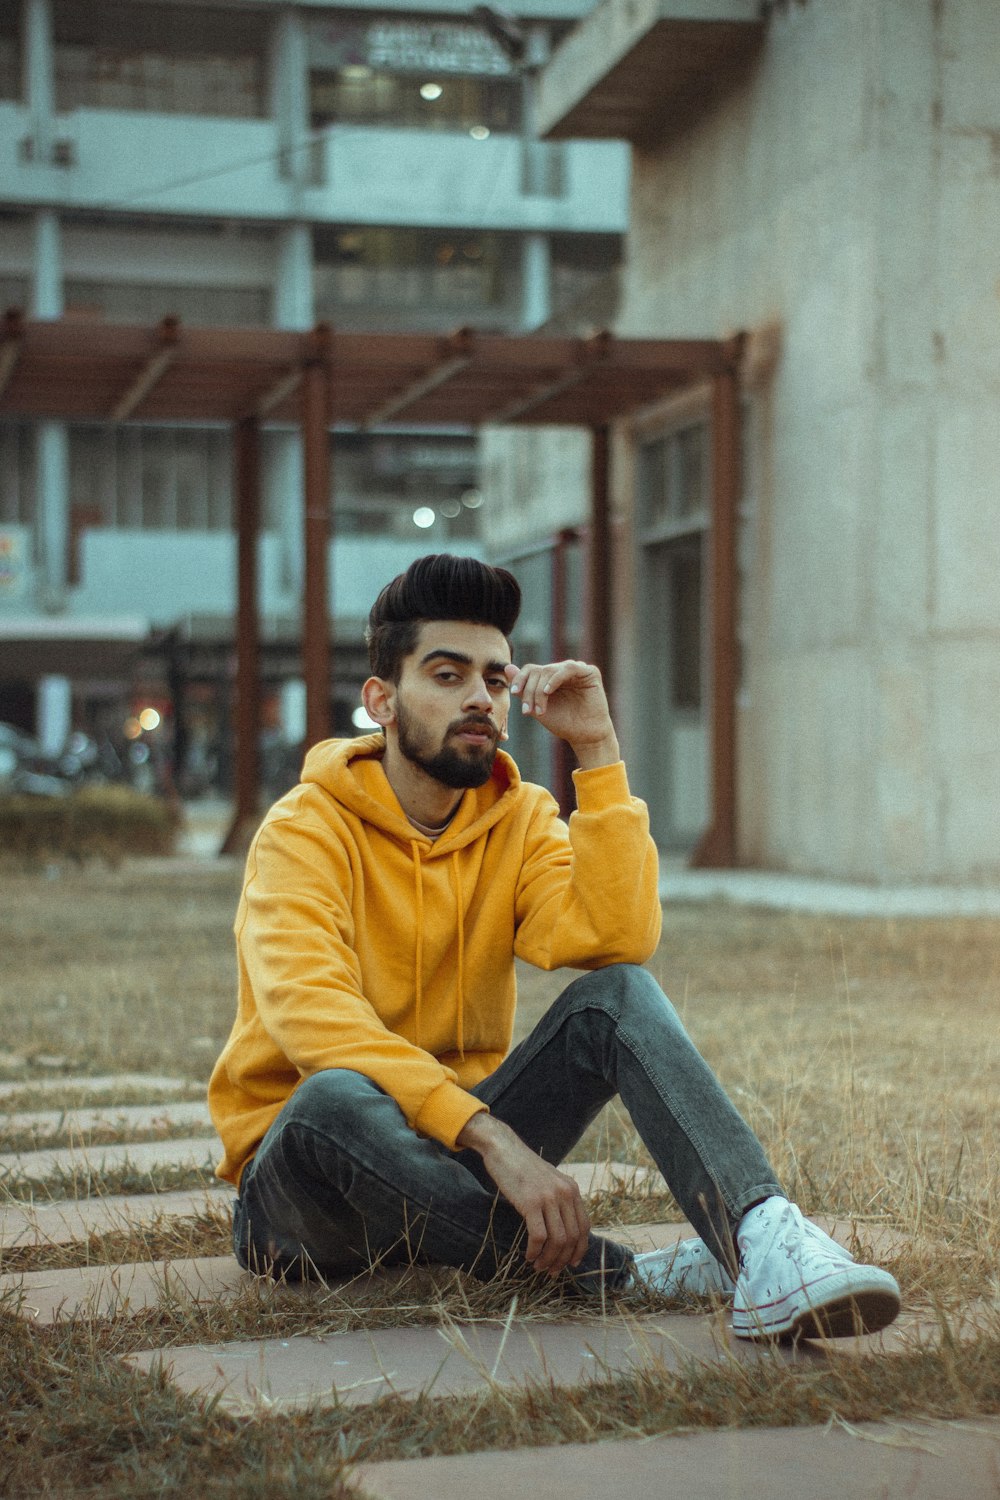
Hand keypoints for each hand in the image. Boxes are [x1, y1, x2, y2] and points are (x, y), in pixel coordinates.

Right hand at [457, 1113, 590, 1275]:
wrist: (504, 1148)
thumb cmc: (523, 1167)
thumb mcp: (549, 1181)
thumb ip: (559, 1199)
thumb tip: (563, 1231)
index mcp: (572, 1189)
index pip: (584, 1227)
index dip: (579, 1249)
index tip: (570, 1263)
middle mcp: (565, 1193)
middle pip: (572, 1237)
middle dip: (562, 1259)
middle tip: (551, 1271)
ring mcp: (549, 1197)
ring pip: (557, 1240)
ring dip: (548, 1259)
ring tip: (538, 1266)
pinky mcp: (531, 1202)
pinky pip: (539, 1236)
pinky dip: (535, 1251)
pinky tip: (528, 1255)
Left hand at [504, 660, 619, 768]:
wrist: (584, 736)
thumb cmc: (563, 723)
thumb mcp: (537, 707)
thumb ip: (524, 689)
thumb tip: (507, 667)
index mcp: (550, 678)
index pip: (531, 669)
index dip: (520, 679)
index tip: (513, 693)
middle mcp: (563, 671)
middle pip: (538, 671)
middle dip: (530, 691)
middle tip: (527, 710)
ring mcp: (577, 671)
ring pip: (549, 670)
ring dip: (539, 689)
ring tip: (539, 709)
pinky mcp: (590, 673)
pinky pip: (568, 668)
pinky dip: (555, 679)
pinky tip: (548, 691)